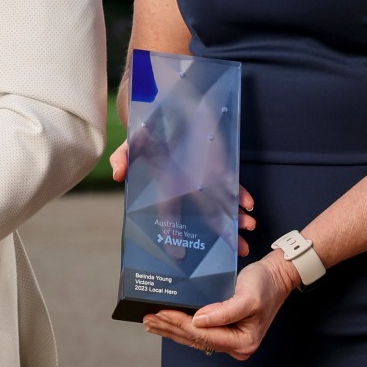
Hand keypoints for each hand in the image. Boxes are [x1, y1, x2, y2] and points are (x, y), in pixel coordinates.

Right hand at [111, 144, 255, 258]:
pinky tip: (248, 204)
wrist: (170, 111)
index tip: (178, 254)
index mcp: (168, 189)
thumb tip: (117, 173)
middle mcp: (189, 188)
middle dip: (223, 234)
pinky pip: (232, 184)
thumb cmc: (151, 132)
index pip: (170, 215)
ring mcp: (206, 179)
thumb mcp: (133, 142)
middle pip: (207, 217)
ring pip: (223, 204)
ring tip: (248, 228)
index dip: (172, 234)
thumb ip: (124, 156)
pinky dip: (241, 194)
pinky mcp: (218, 166)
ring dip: (237, 217)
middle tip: (238, 250)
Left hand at [143, 254, 298, 359]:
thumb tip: (198, 320)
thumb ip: (224, 311)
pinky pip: (199, 332)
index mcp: (243, 341)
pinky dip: (181, 327)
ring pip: (194, 337)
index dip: (180, 324)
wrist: (277, 277)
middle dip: (170, 328)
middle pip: (196, 339)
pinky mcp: (225, 329)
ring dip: (172, 329)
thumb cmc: (265, 285)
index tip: (161, 313)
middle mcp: (235, 345)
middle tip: (148, 319)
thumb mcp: (247, 297)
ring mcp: (229, 338)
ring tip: (151, 322)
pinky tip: (167, 323)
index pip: (204, 335)